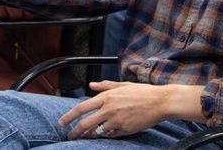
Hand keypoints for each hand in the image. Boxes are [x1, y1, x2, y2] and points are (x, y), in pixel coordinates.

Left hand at [58, 81, 204, 139]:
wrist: (160, 102)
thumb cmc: (142, 92)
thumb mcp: (121, 85)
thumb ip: (105, 86)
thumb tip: (91, 85)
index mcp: (106, 97)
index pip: (81, 108)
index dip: (69, 116)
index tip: (62, 122)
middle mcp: (108, 110)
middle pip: (85, 124)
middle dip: (74, 132)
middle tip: (69, 136)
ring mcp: (116, 121)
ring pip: (97, 131)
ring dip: (89, 135)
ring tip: (85, 136)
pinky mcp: (124, 130)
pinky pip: (111, 135)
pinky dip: (106, 134)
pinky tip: (104, 133)